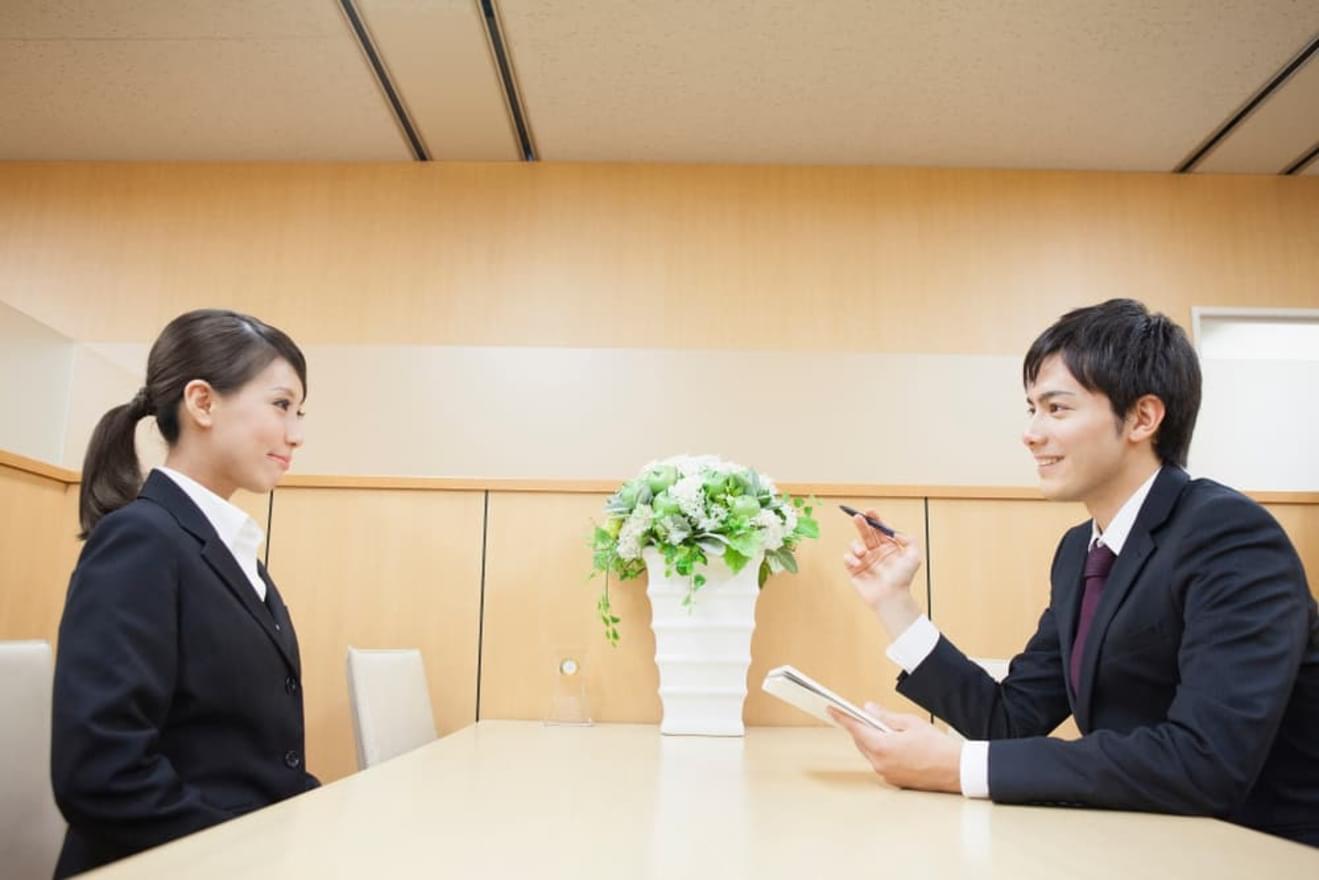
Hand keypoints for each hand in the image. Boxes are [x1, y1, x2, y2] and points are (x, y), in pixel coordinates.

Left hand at [827, 703, 961, 793]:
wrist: (956, 770)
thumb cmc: (937, 746)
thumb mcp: (910, 723)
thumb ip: (886, 716)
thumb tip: (869, 710)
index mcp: (882, 747)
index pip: (855, 728)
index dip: (841, 717)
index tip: (830, 709)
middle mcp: (880, 764)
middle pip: (862, 741)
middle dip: (862, 728)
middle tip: (865, 716)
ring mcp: (886, 774)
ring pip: (871, 753)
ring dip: (873, 741)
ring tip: (885, 730)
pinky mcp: (894, 781)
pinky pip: (881, 763)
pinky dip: (883, 752)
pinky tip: (894, 745)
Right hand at [842, 510, 923, 635]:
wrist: (892, 598)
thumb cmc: (903, 579)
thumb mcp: (914, 557)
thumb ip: (909, 540)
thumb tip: (895, 532)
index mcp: (889, 547)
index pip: (880, 529)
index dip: (875, 519)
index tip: (870, 511)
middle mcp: (876, 552)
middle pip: (866, 533)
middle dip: (861, 523)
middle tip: (858, 516)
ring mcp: (864, 560)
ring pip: (855, 545)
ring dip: (856, 545)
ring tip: (863, 553)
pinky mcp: (854, 570)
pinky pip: (847, 559)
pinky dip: (850, 558)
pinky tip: (858, 563)